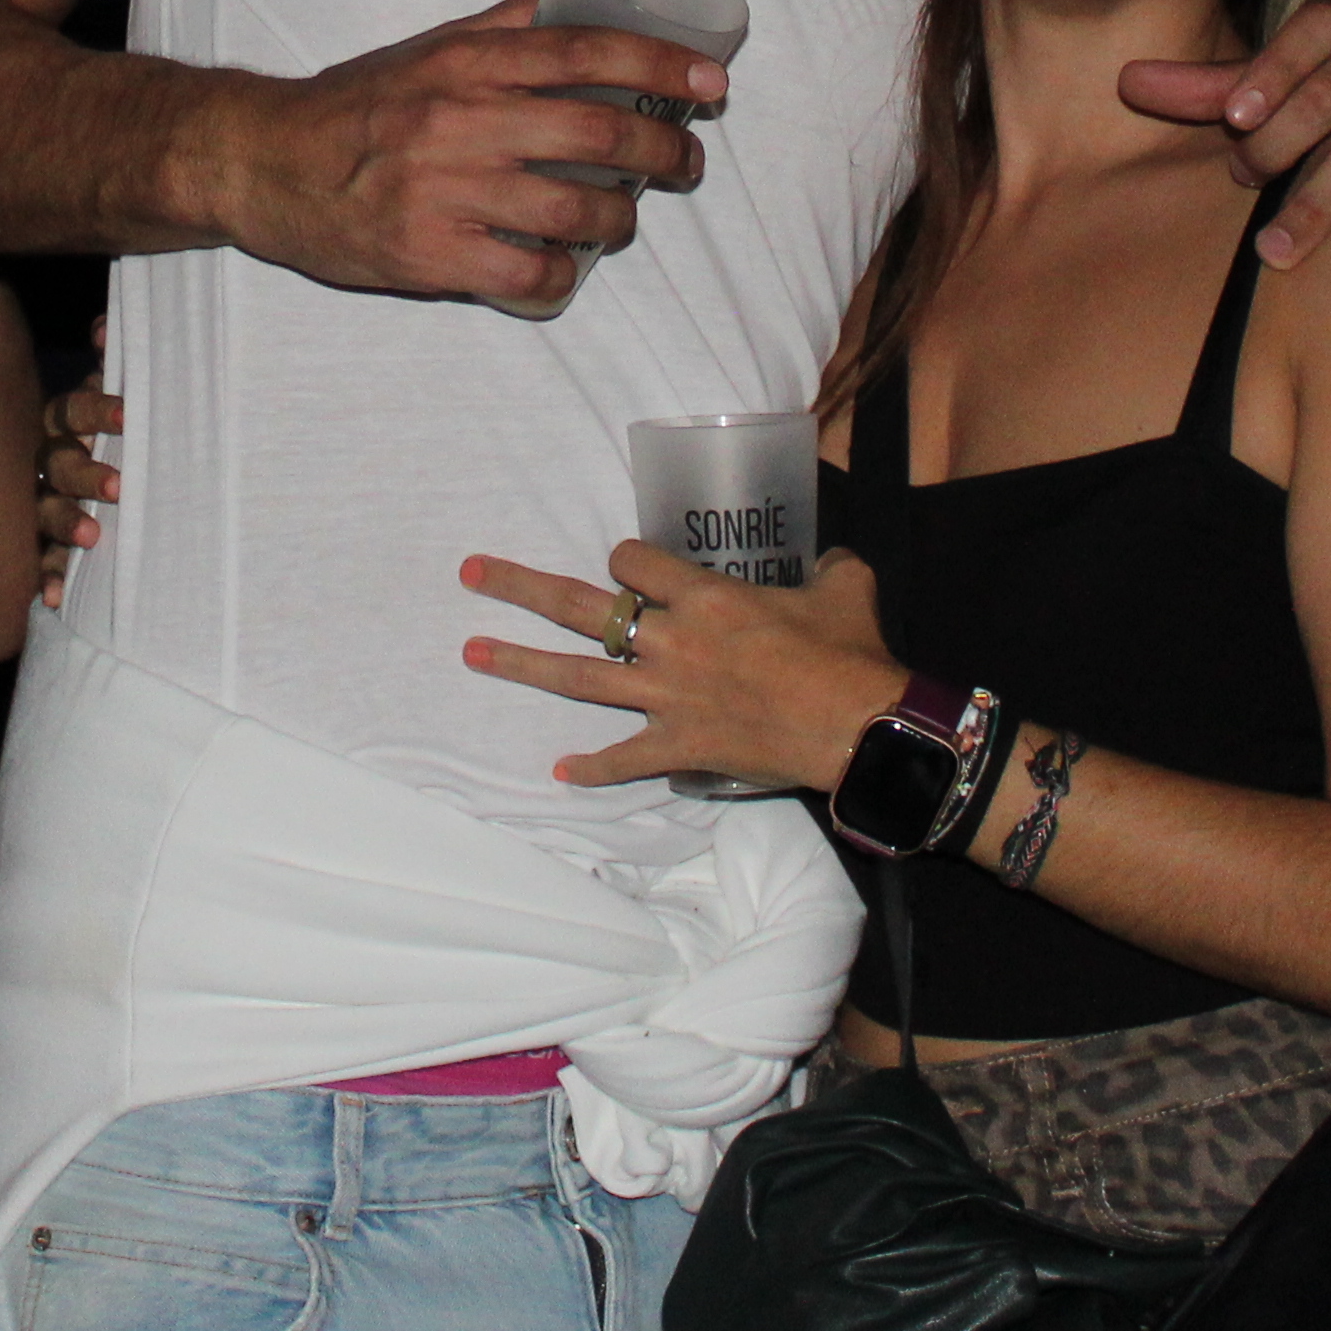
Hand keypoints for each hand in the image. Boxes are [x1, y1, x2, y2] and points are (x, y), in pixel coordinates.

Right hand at [33, 375, 120, 605]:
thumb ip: (105, 359)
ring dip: (65, 521)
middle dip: (87, 474)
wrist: (39, 468)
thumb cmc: (86, 430)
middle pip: (58, 463)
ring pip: (42, 511)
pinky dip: (45, 579)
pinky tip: (52, 599)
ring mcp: (28, 502)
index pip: (72, 410)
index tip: (129, 416)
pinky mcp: (28, 543)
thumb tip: (102, 325)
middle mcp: (36, 459)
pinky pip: (33, 561)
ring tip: (91, 536)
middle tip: (120, 485)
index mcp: (54, 421)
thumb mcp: (96, 394)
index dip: (99, 411)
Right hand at [210, 0, 726, 316]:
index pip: (585, 51)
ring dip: (620, 218)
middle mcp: (462, 122)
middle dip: (663, 149)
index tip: (710, 82)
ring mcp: (447, 193)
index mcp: (467, 64)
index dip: (660, 65)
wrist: (263, 163)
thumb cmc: (352, 107)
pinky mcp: (430, 256)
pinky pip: (528, 277)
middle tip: (685, 160)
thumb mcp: (425, 49)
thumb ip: (498, 29)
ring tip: (623, 217)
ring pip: (574, 209)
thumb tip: (566, 3)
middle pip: (598, 131)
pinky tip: (563, 266)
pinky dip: (563, 276)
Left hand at [458, 544, 900, 793]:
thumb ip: (829, 568)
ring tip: (471, 652)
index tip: (630, 568)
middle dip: (520, 588)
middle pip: (581, 608)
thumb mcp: (844, 590)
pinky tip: (560, 770)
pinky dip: (592, 767)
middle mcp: (673, 641)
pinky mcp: (679, 746)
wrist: (859, 729)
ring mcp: (669, 697)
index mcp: (706, 596)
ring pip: (578, 678)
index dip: (626, 561)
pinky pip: (624, 758)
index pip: (633, 562)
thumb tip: (831, 559)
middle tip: (471, 573)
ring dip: (521, 665)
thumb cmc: (850, 654)